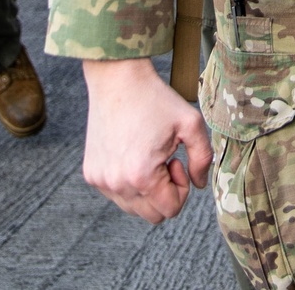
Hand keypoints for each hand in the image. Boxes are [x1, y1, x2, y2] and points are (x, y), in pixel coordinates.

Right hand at [82, 58, 212, 222]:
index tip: (177, 159)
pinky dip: (129, 182)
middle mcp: (116, 184)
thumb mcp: (191, 122)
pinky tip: (133, 152)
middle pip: (152, 215)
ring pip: (133, 207)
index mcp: (141, 176)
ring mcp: (100, 181)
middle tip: (165, 158)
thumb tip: (200, 185)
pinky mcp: (91, 174)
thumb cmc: (155, 98)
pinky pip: (117, 194)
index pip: (170, 210)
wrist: (117, 79)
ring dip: (147, 189)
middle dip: (166, 191)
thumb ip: (203, 158)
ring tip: (149, 155)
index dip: (182, 188)